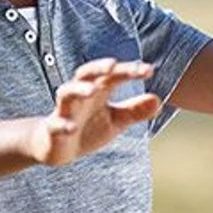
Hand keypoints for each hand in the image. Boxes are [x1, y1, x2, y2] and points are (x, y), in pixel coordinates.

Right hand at [30, 58, 161, 165]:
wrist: (57, 148)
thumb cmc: (88, 128)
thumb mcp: (115, 120)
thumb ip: (135, 110)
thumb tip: (158, 99)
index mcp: (97, 91)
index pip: (113, 75)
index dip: (129, 71)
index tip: (149, 70)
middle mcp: (80, 96)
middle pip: (86, 74)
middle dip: (98, 67)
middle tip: (113, 64)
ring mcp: (65, 111)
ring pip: (66, 93)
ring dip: (78, 89)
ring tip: (92, 90)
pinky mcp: (53, 129)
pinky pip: (55, 124)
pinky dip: (62, 125)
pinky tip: (72, 128)